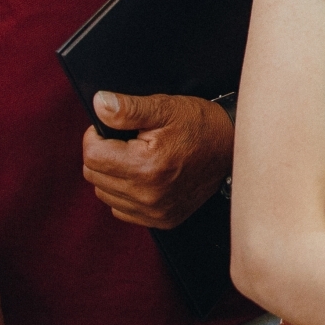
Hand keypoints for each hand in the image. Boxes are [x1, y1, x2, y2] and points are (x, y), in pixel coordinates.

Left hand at [81, 92, 234, 228]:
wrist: (233, 149)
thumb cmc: (201, 125)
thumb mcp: (165, 108)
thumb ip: (127, 108)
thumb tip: (99, 104)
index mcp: (146, 165)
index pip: (91, 155)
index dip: (96, 136)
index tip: (112, 128)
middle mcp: (148, 194)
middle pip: (93, 175)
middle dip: (103, 154)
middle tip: (126, 141)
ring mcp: (155, 211)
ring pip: (104, 193)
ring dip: (112, 174)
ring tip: (135, 157)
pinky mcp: (161, 220)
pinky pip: (121, 209)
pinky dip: (124, 192)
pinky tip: (142, 176)